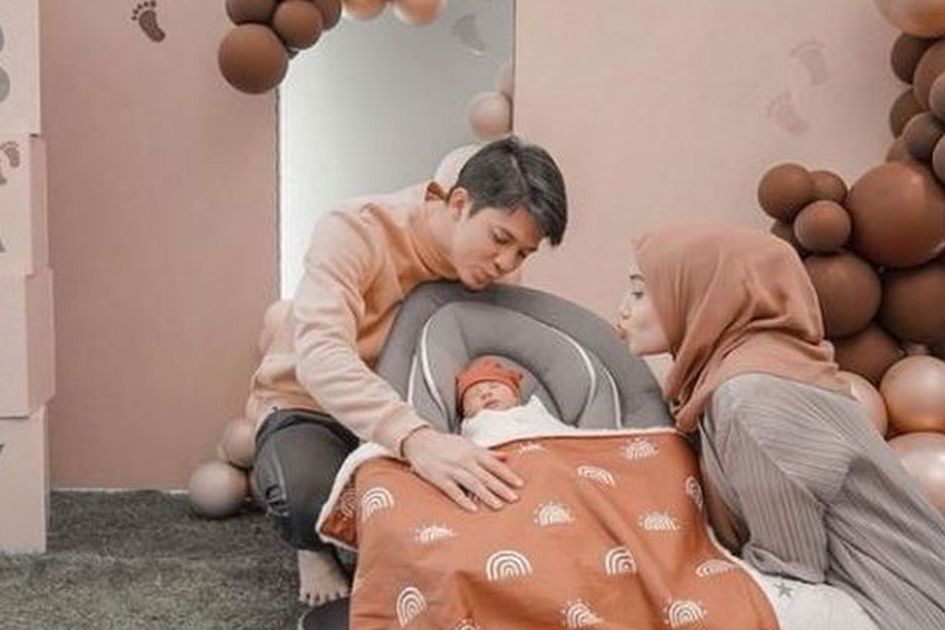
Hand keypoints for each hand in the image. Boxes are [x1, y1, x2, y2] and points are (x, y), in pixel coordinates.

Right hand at [401, 427, 523, 511]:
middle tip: (514, 498)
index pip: (494, 464)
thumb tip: (506, 457)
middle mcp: (464, 460)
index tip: (519, 484)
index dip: (508, 474)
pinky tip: (473, 508)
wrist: (420, 441)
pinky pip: (453, 491)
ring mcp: (451, 469)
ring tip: (499, 506)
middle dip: (501, 487)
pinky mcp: (439, 478)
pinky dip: (463, 500)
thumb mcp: (468, 444)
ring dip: (486, 495)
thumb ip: (487, 453)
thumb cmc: (446, 444)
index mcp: (473, 451)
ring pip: (472, 484)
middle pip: (486, 476)